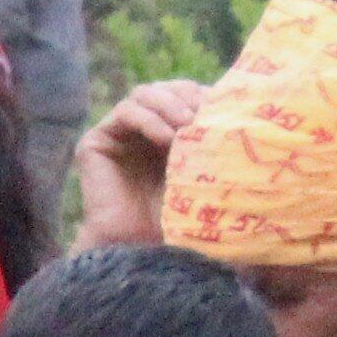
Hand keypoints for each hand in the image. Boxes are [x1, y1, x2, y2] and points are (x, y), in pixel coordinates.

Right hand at [75, 81, 206, 251]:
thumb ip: (209, 140)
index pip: (185, 94)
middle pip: (165, 88)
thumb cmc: (175, 220)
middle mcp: (141, 129)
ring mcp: (117, 134)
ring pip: (144, 93)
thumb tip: (241, 110)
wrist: (140, 247)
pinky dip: (148, 119)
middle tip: (203, 114)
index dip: (202, 94)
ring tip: (187, 125)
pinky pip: (124, 112)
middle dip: (186, 96)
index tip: (222, 108)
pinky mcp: (96, 141)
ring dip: (169, 105)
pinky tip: (165, 138)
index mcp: (168, 132)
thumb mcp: (201, 172)